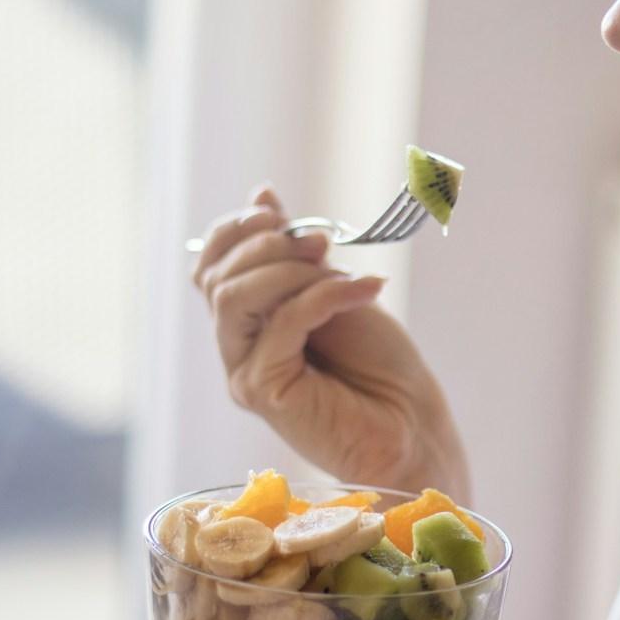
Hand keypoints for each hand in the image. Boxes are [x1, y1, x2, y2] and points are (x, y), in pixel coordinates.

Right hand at [192, 185, 470, 498]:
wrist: (412, 424)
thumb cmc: (377, 365)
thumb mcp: (333, 290)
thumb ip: (295, 254)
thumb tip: (261, 195)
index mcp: (247, 323)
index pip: (208, 266)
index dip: (234, 231)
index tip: (280, 215)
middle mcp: (236, 350)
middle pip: (218, 278)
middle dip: (272, 247)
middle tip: (323, 244)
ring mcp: (245, 373)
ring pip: (234, 299)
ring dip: (291, 270)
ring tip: (340, 269)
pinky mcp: (265, 393)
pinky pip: (281, 325)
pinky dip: (325, 296)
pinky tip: (366, 290)